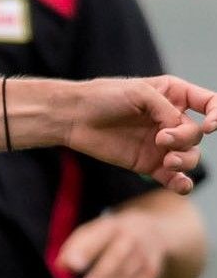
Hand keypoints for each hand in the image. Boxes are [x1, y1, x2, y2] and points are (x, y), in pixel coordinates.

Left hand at [56, 210, 167, 277]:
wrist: (152, 232)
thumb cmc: (109, 236)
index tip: (74, 264)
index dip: (86, 250)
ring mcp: (144, 256)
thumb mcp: (92, 232)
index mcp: (112, 227)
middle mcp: (131, 240)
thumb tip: (61, 266)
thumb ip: (74, 247)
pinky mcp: (151, 273)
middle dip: (102, 274)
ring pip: (126, 277)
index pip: (99, 236)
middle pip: (117, 258)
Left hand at [58, 75, 212, 193]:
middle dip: (184, 138)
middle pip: (195, 135)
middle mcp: (171, 120)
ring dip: (185, 161)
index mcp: (176, 96)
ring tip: (167, 160)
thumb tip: (176, 129)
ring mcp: (161, 144)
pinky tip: (181, 185)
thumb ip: (165, 109)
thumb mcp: (139, 92)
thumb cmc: (104, 97)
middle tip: (161, 138)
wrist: (74, 118)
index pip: (211, 105)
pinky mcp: (147, 164)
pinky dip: (180, 183)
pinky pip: (171, 177)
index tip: (210, 126)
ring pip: (189, 156)